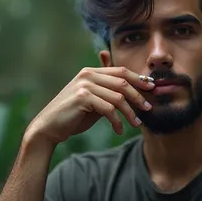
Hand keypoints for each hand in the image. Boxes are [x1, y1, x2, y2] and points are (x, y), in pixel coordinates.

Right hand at [27, 66, 154, 142]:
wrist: (50, 127)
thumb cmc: (74, 115)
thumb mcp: (94, 101)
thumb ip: (108, 93)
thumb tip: (133, 91)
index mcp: (91, 72)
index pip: (121, 71)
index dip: (138, 79)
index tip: (151, 88)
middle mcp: (88, 75)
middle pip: (123, 82)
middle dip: (138, 96)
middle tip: (148, 108)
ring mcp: (84, 85)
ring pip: (118, 97)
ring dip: (130, 113)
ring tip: (136, 124)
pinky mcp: (82, 98)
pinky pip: (109, 109)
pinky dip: (117, 121)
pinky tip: (119, 130)